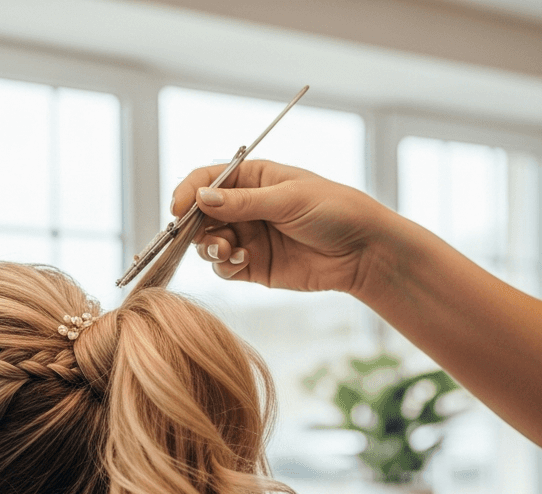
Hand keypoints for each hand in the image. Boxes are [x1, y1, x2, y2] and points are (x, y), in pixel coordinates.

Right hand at [171, 160, 396, 298]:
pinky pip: (224, 268)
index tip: (178, 209)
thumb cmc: (335, 210)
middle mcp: (245, 207)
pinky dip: (226, 265)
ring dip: (210, 247)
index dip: (188, 192)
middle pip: (200, 214)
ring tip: (228, 250)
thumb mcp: (288, 199)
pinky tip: (244, 261)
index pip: (207, 180)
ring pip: (208, 243)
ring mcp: (248, 237)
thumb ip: (242, 202)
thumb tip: (200, 197)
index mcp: (252, 179)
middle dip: (195, 226)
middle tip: (206, 236)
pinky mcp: (253, 266)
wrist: (363, 251)